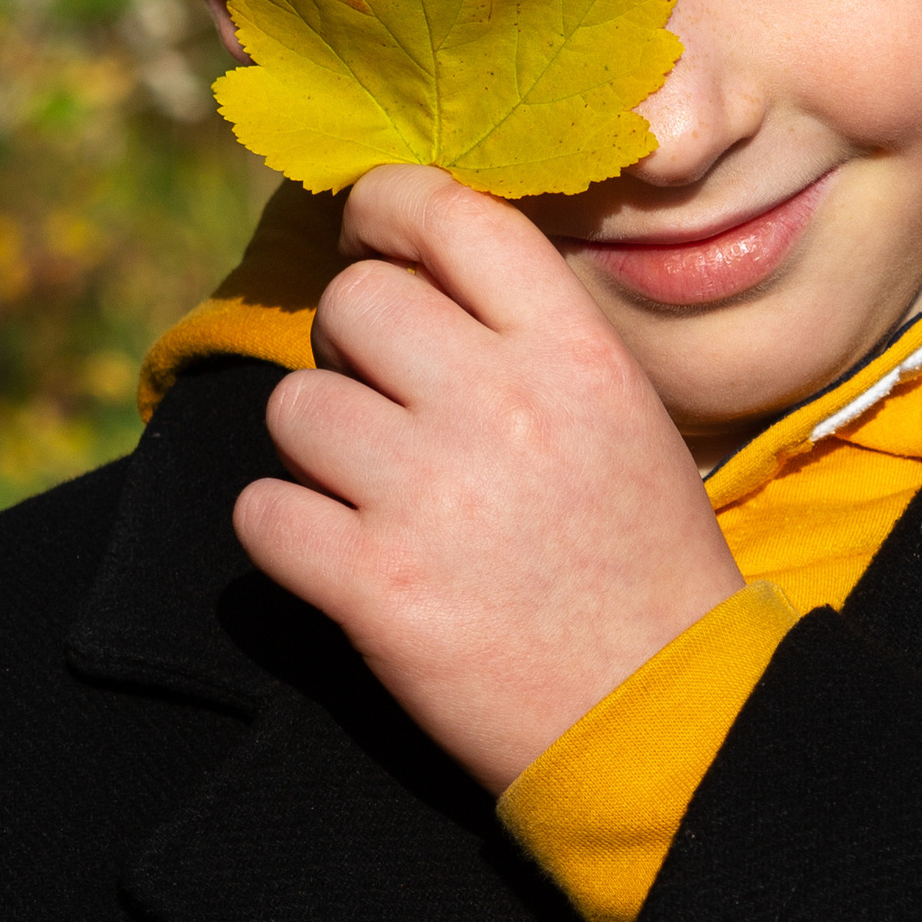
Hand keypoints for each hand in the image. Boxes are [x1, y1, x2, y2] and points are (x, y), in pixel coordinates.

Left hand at [233, 164, 745, 792]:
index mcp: (575, 354)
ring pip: (295, 406)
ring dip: (317, 448)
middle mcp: (502, 406)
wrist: (659, 716)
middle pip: (356, 302)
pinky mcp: (375, 588)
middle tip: (386, 402)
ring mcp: (433, 497)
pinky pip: (262, 512)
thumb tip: (412, 268)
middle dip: (352, 346)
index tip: (367, 229)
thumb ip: (528, 336)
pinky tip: (337, 555)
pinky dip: (284, 533)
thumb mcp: (624, 413)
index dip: (388, 204)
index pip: (454, 216)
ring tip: (374, 491)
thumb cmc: (640, 561)